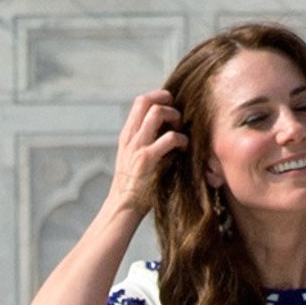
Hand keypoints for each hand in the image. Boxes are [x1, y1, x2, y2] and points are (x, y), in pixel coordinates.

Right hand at [105, 89, 186, 223]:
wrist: (122, 208)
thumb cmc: (135, 185)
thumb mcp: (133, 157)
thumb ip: (144, 141)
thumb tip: (166, 128)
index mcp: (127, 135)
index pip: (140, 101)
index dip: (158, 97)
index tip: (171, 106)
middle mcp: (130, 137)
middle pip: (145, 100)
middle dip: (166, 100)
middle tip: (178, 116)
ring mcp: (137, 147)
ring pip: (156, 112)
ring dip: (174, 116)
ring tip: (180, 130)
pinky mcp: (147, 159)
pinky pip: (168, 138)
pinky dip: (181, 138)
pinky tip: (183, 147)